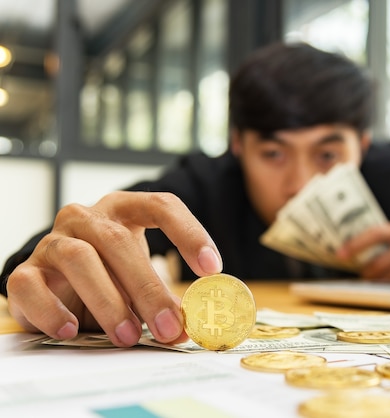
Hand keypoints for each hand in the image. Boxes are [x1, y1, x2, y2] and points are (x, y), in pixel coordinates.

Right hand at [6, 191, 221, 346]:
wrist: (52, 286)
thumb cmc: (106, 278)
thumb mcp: (139, 284)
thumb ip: (162, 300)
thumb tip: (185, 328)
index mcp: (124, 210)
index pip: (161, 206)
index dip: (190, 233)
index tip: (212, 268)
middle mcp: (87, 218)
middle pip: (119, 241)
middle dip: (148, 287)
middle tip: (170, 326)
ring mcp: (53, 241)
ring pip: (79, 258)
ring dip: (108, 301)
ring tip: (128, 335)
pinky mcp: (25, 271)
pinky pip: (32, 285)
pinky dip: (52, 310)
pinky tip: (71, 330)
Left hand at [337, 219, 389, 282]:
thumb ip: (379, 239)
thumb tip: (346, 251)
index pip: (376, 234)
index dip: (356, 245)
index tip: (340, 254)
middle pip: (379, 262)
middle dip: (364, 270)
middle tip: (356, 273)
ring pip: (386, 277)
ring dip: (373, 281)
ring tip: (369, 279)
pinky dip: (384, 287)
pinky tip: (382, 284)